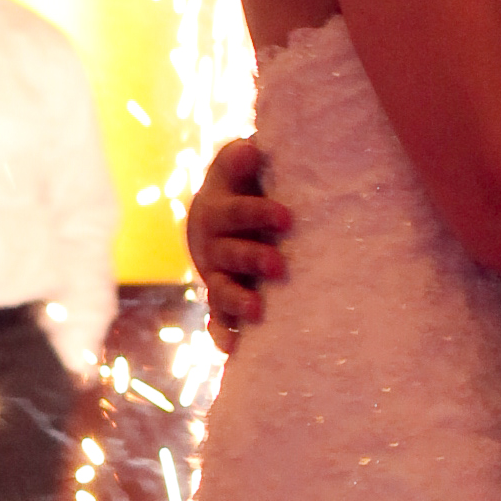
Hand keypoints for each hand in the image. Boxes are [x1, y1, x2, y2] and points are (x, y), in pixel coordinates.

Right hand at [187, 134, 289, 346]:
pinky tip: (233, 348)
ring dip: (237, 301)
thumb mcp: (239, 164)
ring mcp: (216, 274)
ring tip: (258, 311)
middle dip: (253, 259)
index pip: (234, 212)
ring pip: (222, 289)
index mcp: (218, 210)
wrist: (216, 215)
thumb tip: (250, 151)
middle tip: (280, 265)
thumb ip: (243, 158)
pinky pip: (218, 319)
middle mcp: (213, 245)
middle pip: (229, 253)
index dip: (257, 214)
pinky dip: (223, 333)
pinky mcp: (222, 297)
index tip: (287, 217)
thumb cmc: (241, 183)